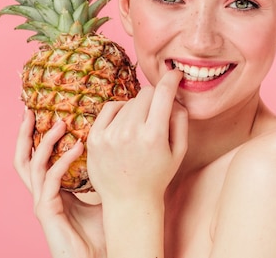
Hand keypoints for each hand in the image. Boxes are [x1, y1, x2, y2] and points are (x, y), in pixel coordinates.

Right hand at [14, 109, 105, 257]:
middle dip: (26, 134)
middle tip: (31, 110)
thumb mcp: (104, 194)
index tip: (49, 113)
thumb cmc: (103, 230)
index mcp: (54, 188)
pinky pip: (50, 180)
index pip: (41, 157)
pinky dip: (62, 161)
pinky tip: (79, 147)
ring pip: (33, 165)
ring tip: (61, 123)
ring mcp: (43, 201)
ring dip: (46, 141)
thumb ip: (104, 172)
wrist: (100, 257)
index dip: (40, 136)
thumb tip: (121, 144)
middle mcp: (44, 192)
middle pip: (25, 158)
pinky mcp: (47, 211)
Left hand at [86, 68, 187, 202]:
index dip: (171, 78)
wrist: (128, 201)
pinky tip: (126, 122)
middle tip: (158, 111)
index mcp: (154, 136)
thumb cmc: (158, 175)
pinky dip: (120, 110)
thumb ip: (181, 120)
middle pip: (146, 94)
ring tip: (141, 125)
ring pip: (129, 101)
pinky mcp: (95, 138)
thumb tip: (174, 96)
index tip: (175, 73)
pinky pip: (110, 107)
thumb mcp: (179, 150)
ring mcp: (109, 135)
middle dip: (156, 97)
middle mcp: (130, 133)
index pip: (163, 93)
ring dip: (138, 107)